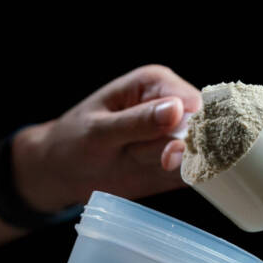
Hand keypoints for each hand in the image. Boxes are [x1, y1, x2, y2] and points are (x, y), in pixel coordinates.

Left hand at [12, 64, 201, 211]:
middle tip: (142, 156)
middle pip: (199, 130)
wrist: (62, 171)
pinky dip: (181, 179)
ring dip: (167, 166)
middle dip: (176, 150)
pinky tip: (154, 175)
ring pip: (196, 155)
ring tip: (132, 158)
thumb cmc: (73, 141)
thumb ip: (137, 122)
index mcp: (155, 83)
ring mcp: (176, 136)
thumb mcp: (99, 132)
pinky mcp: (177, 163)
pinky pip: (194, 173)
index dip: (190, 126)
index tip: (171, 148)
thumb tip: (177, 109)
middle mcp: (172, 106)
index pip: (193, 102)